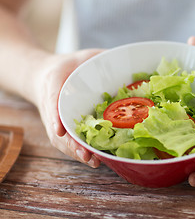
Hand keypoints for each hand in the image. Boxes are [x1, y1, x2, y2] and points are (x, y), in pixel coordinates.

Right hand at [34, 49, 103, 167]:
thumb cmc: (68, 67)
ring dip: (77, 152)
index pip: (52, 101)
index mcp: (53, 86)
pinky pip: (70, 141)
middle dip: (71, 144)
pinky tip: (96, 160)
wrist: (47, 77)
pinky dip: (80, 151)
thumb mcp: (83, 56)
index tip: (59, 129)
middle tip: (85, 154)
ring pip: (63, 141)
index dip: (55, 115)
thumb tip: (124, 59)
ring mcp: (57, 122)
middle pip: (58, 129)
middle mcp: (53, 109)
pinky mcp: (65, 129)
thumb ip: (100, 57)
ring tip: (94, 162)